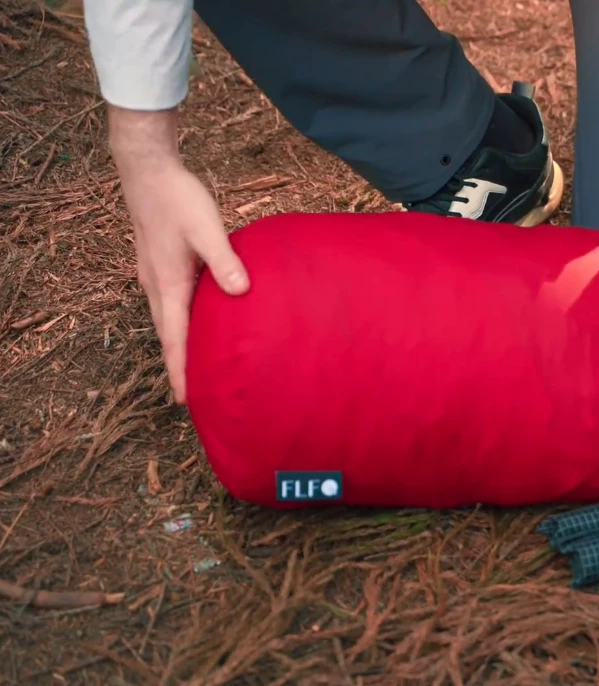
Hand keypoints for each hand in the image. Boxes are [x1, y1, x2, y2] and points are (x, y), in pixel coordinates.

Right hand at [109, 107, 248, 403]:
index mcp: (168, 284)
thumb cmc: (178, 198)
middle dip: (179, 365)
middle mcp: (157, 285)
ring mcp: (155, 274)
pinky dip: (182, 320)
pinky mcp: (160, 263)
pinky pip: (171, 302)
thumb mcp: (207, 229)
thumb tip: (240, 292)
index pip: (174, 338)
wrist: (147, 169)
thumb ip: (225, 261)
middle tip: (191, 395)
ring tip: (195, 366)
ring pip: (169, 319)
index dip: (180, 370)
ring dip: (179, 344)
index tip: (184, 400)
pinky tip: (199, 320)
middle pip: (168, 335)